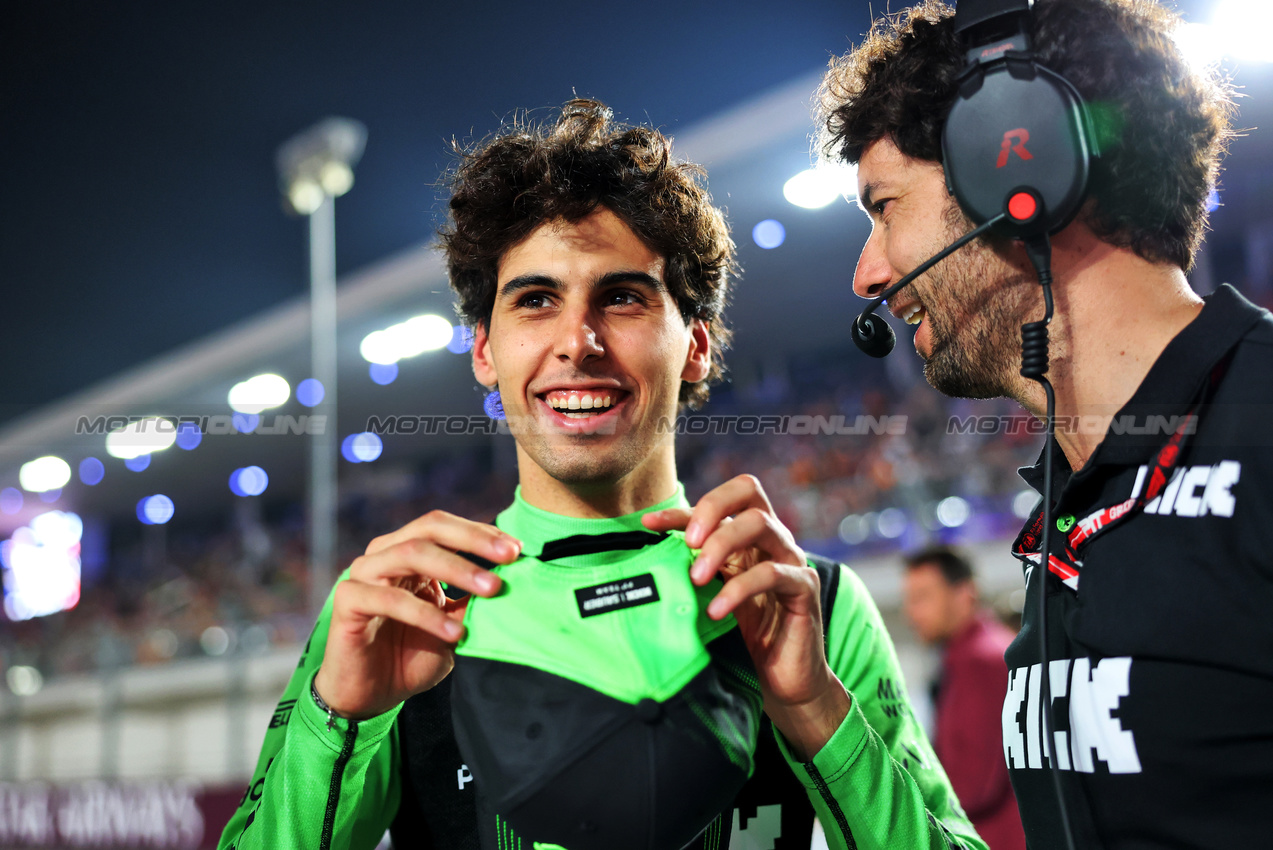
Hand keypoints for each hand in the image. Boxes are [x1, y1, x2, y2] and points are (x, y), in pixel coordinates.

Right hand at [313, 510, 520, 720]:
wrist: (370, 696)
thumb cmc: (410, 655)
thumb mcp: (452, 625)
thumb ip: (471, 601)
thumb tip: (510, 581)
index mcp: (407, 552)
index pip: (445, 528)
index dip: (481, 533)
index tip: (517, 549)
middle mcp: (384, 555)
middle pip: (429, 529)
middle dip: (473, 540)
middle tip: (509, 557)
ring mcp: (363, 574)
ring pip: (411, 554)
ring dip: (456, 569)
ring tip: (492, 590)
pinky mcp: (348, 601)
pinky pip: (389, 599)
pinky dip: (426, 614)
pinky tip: (455, 632)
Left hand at [642, 475, 849, 758]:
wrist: (784, 681)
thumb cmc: (744, 637)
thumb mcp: (709, 598)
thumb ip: (691, 574)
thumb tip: (646, 561)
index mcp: (745, 538)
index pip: (716, 505)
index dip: (680, 509)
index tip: (647, 525)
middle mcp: (770, 539)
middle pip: (748, 489)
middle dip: (711, 508)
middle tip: (688, 544)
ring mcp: (791, 559)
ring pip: (760, 524)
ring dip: (721, 545)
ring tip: (696, 579)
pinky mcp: (805, 587)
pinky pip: (773, 574)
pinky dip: (740, 589)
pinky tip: (717, 611)